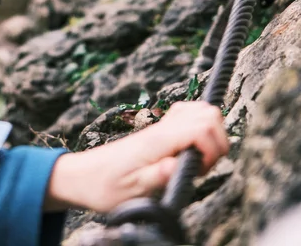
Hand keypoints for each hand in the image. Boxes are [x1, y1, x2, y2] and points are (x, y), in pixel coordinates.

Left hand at [44, 102, 228, 211]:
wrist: (82, 176)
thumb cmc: (104, 186)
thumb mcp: (131, 191)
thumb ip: (157, 177)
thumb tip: (181, 166)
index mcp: (157, 141)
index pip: (201, 126)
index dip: (214, 148)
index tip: (203, 169)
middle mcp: (161, 128)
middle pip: (207, 112)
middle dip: (218, 140)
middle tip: (204, 165)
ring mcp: (161, 126)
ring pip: (200, 111)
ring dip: (211, 134)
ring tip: (198, 160)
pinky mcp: (160, 130)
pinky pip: (188, 116)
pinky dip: (199, 130)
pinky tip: (189, 152)